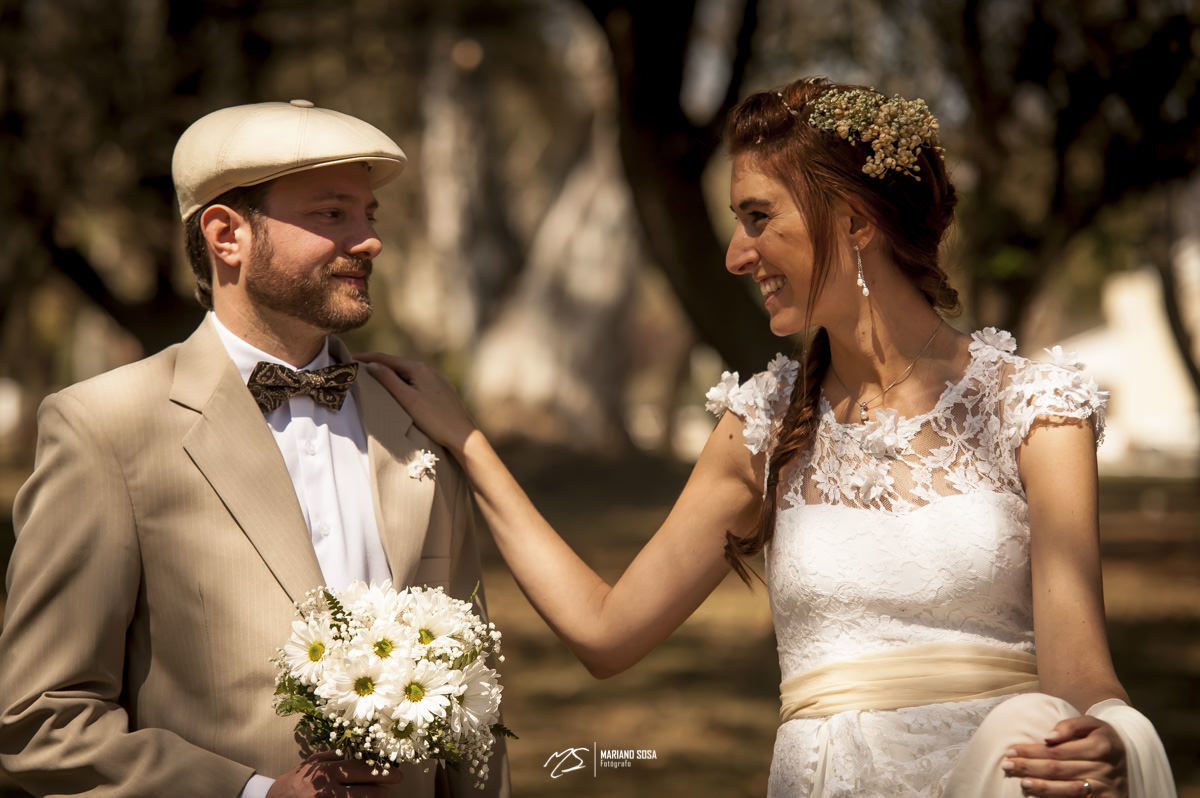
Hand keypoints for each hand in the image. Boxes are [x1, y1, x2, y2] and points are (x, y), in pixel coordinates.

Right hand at [266, 751, 404, 796]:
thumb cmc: (295, 783)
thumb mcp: (312, 764)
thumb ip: (334, 756)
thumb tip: (362, 751)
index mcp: (326, 772)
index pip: (361, 769)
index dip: (381, 770)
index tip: (396, 772)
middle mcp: (327, 790)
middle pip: (365, 791)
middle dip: (384, 790)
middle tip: (396, 785)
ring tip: (385, 797)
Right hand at [357, 353, 476, 454]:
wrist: (462, 436)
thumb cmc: (434, 419)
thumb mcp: (407, 399)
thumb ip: (388, 381)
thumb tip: (372, 365)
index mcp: (419, 369)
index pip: (387, 359)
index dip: (367, 358)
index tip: (350, 358)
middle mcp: (429, 370)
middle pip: (398, 364)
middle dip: (378, 365)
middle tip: (358, 368)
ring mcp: (437, 380)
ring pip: (408, 373)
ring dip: (391, 374)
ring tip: (375, 379)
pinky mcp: (442, 390)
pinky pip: (418, 381)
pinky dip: (404, 382)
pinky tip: (400, 390)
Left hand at [1002, 716, 1126, 796]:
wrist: (1129, 758)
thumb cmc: (1102, 738)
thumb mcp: (1092, 724)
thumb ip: (1070, 726)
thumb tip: (1048, 738)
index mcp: (1100, 745)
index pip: (1057, 751)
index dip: (1032, 752)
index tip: (1010, 751)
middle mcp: (1104, 768)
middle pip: (1058, 769)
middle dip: (1029, 768)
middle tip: (1006, 766)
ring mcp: (1106, 788)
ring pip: (1068, 790)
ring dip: (1042, 788)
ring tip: (1022, 783)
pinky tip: (1040, 797)